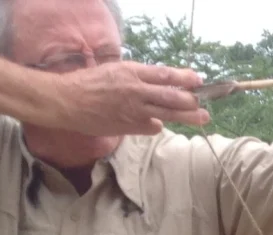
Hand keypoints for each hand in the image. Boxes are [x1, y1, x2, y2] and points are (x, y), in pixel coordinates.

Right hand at [53, 61, 208, 135]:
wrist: (68, 101)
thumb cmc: (90, 83)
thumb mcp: (116, 70)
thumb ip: (139, 76)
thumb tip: (162, 82)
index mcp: (132, 72)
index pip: (165, 74)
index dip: (185, 78)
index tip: (198, 80)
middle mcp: (136, 90)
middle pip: (171, 96)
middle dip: (191, 100)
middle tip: (204, 103)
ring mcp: (134, 110)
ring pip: (167, 113)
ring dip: (187, 116)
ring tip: (202, 118)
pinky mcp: (129, 126)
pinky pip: (152, 127)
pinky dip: (157, 125)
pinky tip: (159, 123)